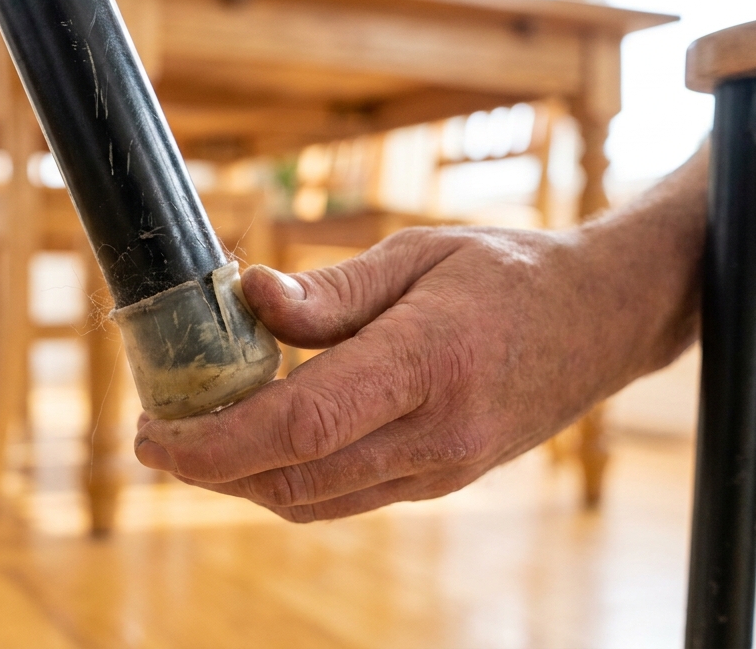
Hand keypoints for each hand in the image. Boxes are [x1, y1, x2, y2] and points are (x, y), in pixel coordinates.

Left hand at [133, 225, 679, 521]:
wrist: (601, 320)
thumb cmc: (505, 272)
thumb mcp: (415, 254)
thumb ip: (328, 289)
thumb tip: (245, 296)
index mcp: (430, 362)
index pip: (304, 423)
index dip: (216, 439)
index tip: (154, 431)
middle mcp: (438, 433)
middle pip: (296, 478)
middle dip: (209, 467)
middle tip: (154, 435)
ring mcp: (443, 469)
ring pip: (313, 501)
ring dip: (240, 480)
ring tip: (193, 437)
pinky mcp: (440, 482)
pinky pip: (343, 498)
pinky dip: (285, 480)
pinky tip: (256, 442)